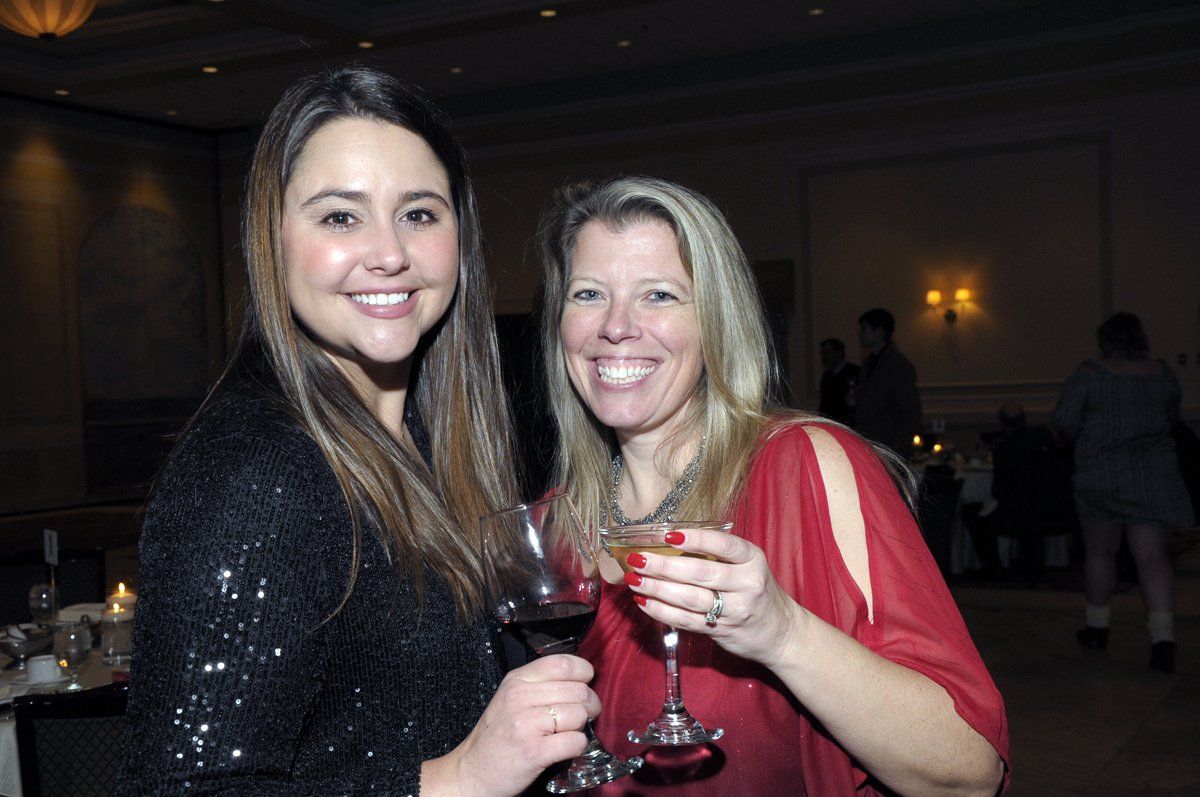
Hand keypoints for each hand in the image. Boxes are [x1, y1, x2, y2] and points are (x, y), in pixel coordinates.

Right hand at [431, 654, 600, 796]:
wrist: (471, 773)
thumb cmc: (496, 737)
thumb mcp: (511, 698)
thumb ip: (541, 685)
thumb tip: (581, 681)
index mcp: (517, 680)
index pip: (565, 663)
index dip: (584, 675)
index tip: (584, 686)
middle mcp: (520, 696)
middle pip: (579, 690)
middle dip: (589, 706)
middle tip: (579, 718)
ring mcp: (526, 723)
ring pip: (580, 714)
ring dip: (581, 728)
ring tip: (565, 734)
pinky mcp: (534, 751)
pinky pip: (576, 742)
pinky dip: (577, 747)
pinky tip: (563, 749)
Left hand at [622, 528, 803, 668]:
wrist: (780, 632)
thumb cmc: (756, 590)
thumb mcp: (748, 566)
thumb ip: (718, 556)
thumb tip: (668, 542)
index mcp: (752, 560)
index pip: (723, 545)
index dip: (696, 539)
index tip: (669, 535)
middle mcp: (746, 584)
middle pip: (700, 573)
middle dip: (664, 566)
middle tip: (638, 559)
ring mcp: (734, 610)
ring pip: (690, 598)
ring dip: (657, 589)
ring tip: (634, 580)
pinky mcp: (720, 631)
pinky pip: (685, 620)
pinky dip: (661, 611)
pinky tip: (644, 601)